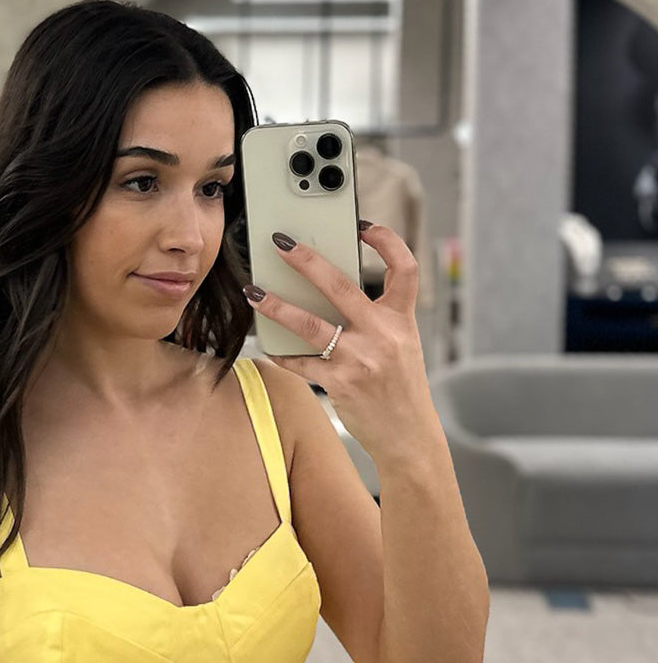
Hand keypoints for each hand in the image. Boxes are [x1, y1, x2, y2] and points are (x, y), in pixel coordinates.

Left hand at [245, 223, 438, 463]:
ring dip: (277, 306)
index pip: (404, 268)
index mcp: (402, 320)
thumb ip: (377, 320)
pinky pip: (302, 363)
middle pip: (341, 286)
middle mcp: (383, 335)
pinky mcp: (340, 383)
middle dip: (307, 260)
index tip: (363, 226)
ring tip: (253, 293)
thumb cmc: (401, 390)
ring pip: (310, 324)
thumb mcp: (403, 347)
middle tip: (281, 243)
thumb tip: (333, 295)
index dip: (386, 241)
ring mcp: (360, 359)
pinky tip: (268, 345)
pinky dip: (283, 354)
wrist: (409, 437)